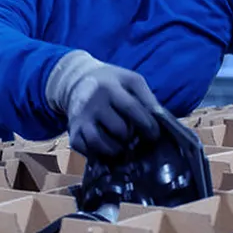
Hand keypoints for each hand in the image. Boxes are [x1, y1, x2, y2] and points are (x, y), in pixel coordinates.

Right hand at [46, 51, 160, 157]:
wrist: (77, 80)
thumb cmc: (111, 82)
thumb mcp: (130, 80)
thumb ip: (147, 97)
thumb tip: (160, 120)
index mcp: (109, 87)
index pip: (131, 108)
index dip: (146, 124)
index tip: (154, 134)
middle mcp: (92, 103)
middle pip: (118, 130)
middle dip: (131, 136)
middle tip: (133, 134)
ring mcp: (80, 119)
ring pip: (101, 144)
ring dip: (116, 149)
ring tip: (121, 143)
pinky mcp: (73, 132)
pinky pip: (88, 151)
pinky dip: (100, 153)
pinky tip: (106, 145)